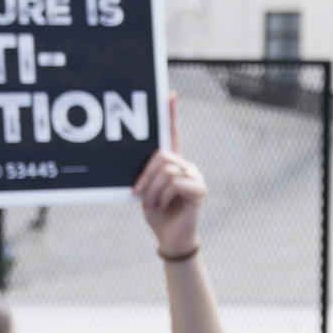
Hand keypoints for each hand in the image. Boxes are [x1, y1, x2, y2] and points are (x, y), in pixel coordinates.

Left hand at [132, 92, 206, 257]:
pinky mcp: (199, 189)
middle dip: (145, 175)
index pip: (171, 134)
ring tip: (153, 204)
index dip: (171, 114)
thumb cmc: (157, 214)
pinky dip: (163, 196)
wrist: (170, 238)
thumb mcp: (145, 192)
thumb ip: (144, 176)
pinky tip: (164, 206)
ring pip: (166, 170)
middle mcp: (185, 165)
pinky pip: (175, 182)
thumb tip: (133, 172)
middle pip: (161, 155)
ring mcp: (194, 176)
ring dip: (152, 190)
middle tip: (138, 193)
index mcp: (172, 163)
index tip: (169, 94)